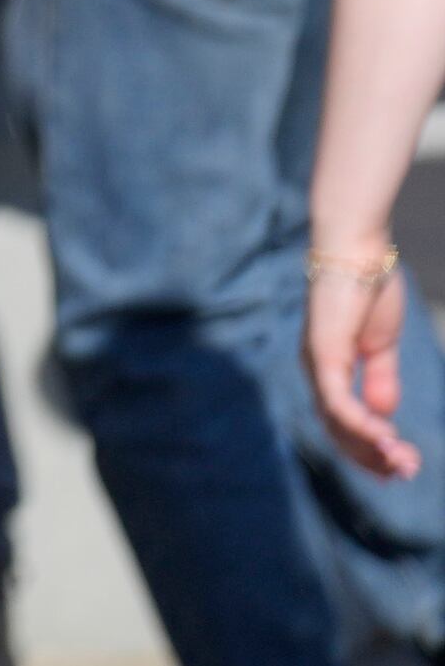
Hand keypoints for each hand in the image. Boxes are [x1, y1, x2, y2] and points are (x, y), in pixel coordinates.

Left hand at [315, 242, 421, 477]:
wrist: (359, 252)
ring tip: (404, 462)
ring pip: (337, 422)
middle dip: (373, 457)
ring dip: (371, 447)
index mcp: (329, 369)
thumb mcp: (379, 345)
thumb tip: (382, 415)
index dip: (370, 448)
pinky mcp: (322, 353)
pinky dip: (360, 424)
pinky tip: (386, 437)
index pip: (342, 422)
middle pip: (337, 430)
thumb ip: (379, 379)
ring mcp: (316, 363)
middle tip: (407, 471)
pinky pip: (337, 401)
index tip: (401, 465)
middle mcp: (315, 370)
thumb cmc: (368, 290)